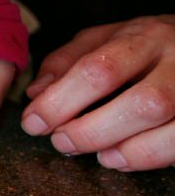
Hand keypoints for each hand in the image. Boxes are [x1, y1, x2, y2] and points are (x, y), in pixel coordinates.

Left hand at [21, 16, 174, 170]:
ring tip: (97, 155)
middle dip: (92, 130)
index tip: (33, 122)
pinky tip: (122, 159)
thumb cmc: (147, 45)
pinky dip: (151, 157)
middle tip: (61, 142)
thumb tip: (36, 94)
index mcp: (143, 36)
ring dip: (127, 149)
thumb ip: (68, 62)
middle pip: (140, 103)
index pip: (98, 69)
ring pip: (170, 125)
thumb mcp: (105, 38)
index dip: (61, 101)